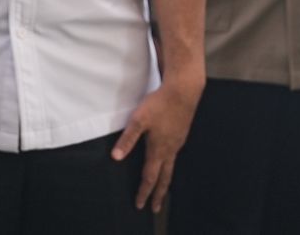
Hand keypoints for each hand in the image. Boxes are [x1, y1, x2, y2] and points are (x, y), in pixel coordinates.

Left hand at [111, 78, 202, 211]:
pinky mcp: (181, 134)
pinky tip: (168, 162)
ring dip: (165, 182)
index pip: (150, 176)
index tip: (140, 205)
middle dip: (158, 194)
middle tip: (155, 208)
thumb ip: (127, 139)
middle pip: (164, 178)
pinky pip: (175, 156)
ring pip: (171, 167)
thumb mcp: (138, 120)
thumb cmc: (159, 105)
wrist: (183, 91)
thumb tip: (116, 157)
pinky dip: (170, 167)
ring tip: (162, 190)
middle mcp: (170, 150)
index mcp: (159, 149)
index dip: (144, 191)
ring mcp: (178, 142)